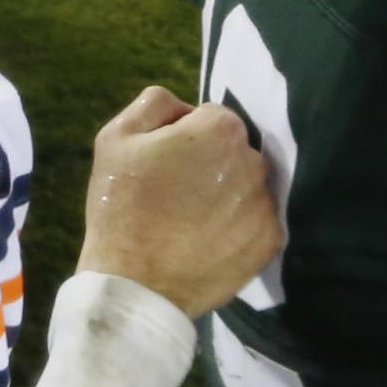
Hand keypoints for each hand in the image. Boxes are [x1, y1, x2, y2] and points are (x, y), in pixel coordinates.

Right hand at [77, 85, 283, 317]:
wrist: (134, 282)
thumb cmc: (121, 205)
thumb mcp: (116, 137)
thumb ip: (156, 104)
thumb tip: (186, 108)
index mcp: (221, 130)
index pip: (212, 118)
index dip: (185, 137)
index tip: (165, 164)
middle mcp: (254, 161)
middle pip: (234, 151)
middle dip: (210, 164)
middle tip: (177, 194)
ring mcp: (266, 204)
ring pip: (247, 186)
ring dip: (226, 194)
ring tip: (191, 221)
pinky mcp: (270, 241)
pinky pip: (256, 221)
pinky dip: (238, 227)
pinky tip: (208, 240)